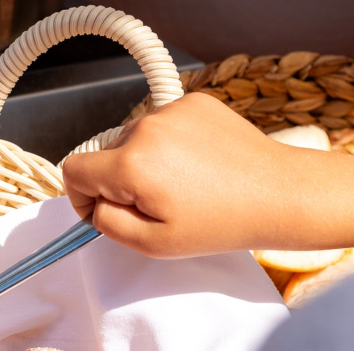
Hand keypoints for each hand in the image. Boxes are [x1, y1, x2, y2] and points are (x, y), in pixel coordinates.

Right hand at [63, 92, 353, 258]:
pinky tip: (197, 166)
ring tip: (182, 186)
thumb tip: (96, 204)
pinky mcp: (195, 102)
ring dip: (144, 162)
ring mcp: (172, 110)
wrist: (281, 195)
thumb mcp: (152, 244)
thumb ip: (107, 224)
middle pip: (104, 155)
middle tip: (156, 206)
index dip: (80, 197)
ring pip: (132, 139)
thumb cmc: (222, 224)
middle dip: (119, 182)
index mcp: (131, 164)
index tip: (104, 211)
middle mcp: (146, 127)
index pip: (73, 170)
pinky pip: (161, 124)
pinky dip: (169, 145)